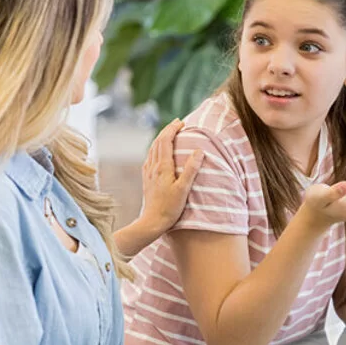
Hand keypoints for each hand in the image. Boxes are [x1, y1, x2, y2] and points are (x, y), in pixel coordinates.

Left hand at [138, 119, 204, 235]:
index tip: (181, 122)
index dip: (173, 129)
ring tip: (169, 133)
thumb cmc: (170, 207)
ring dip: (161, 138)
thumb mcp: (184, 188)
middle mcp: (153, 167)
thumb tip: (199, 151)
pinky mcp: (146, 179)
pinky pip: (150, 158)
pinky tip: (158, 152)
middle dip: (167, 130)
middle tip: (177, 123)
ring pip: (153, 149)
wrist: (152, 221)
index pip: (166, 141)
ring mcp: (148, 173)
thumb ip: (191, 169)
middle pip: (158, 142)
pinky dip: (155, 149)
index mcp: (163, 167)